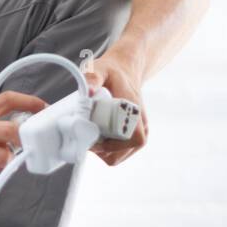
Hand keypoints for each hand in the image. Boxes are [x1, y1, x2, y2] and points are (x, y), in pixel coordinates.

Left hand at [83, 51, 147, 165]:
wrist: (125, 71)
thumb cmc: (111, 72)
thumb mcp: (100, 69)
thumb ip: (93, 78)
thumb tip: (88, 92)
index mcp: (135, 111)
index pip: (131, 139)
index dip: (109, 144)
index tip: (91, 136)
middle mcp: (141, 125)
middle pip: (120, 153)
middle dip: (100, 149)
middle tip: (85, 135)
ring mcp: (138, 133)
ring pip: (117, 157)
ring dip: (100, 151)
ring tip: (89, 134)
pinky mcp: (132, 138)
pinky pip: (117, 154)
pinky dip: (104, 151)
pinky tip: (95, 137)